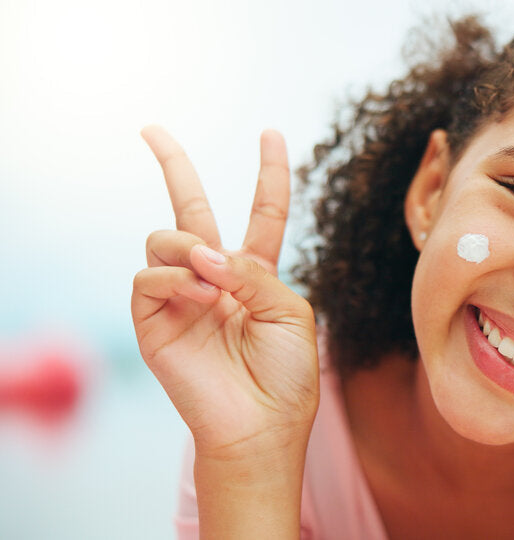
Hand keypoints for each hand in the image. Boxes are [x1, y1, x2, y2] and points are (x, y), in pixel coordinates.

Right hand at [131, 126, 318, 459]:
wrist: (262, 426)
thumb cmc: (286, 375)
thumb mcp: (290, 311)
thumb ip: (254, 272)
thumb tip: (205, 252)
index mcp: (256, 274)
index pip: (262, 214)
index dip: (269, 174)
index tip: (271, 134)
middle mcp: (215, 278)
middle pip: (191, 209)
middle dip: (173, 166)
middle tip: (152, 129)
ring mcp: (181, 297)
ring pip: (165, 236)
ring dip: (191, 247)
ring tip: (213, 279)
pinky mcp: (153, 320)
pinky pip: (149, 274)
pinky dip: (176, 277)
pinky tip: (200, 296)